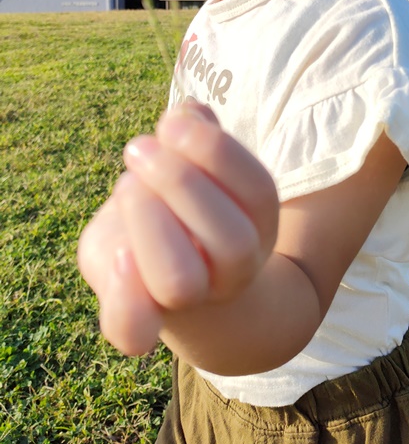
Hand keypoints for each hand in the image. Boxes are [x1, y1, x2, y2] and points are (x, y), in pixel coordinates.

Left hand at [77, 102, 278, 355]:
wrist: (166, 283)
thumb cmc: (178, 211)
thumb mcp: (191, 168)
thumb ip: (195, 137)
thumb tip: (191, 111)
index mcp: (254, 224)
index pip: (258, 192)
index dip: (217, 153)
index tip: (173, 120)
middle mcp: (231, 271)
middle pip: (231, 241)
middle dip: (180, 182)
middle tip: (138, 148)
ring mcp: (186, 303)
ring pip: (180, 280)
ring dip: (148, 220)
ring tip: (127, 185)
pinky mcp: (137, 323)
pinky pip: (133, 331)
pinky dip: (121, 295)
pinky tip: (116, 250)